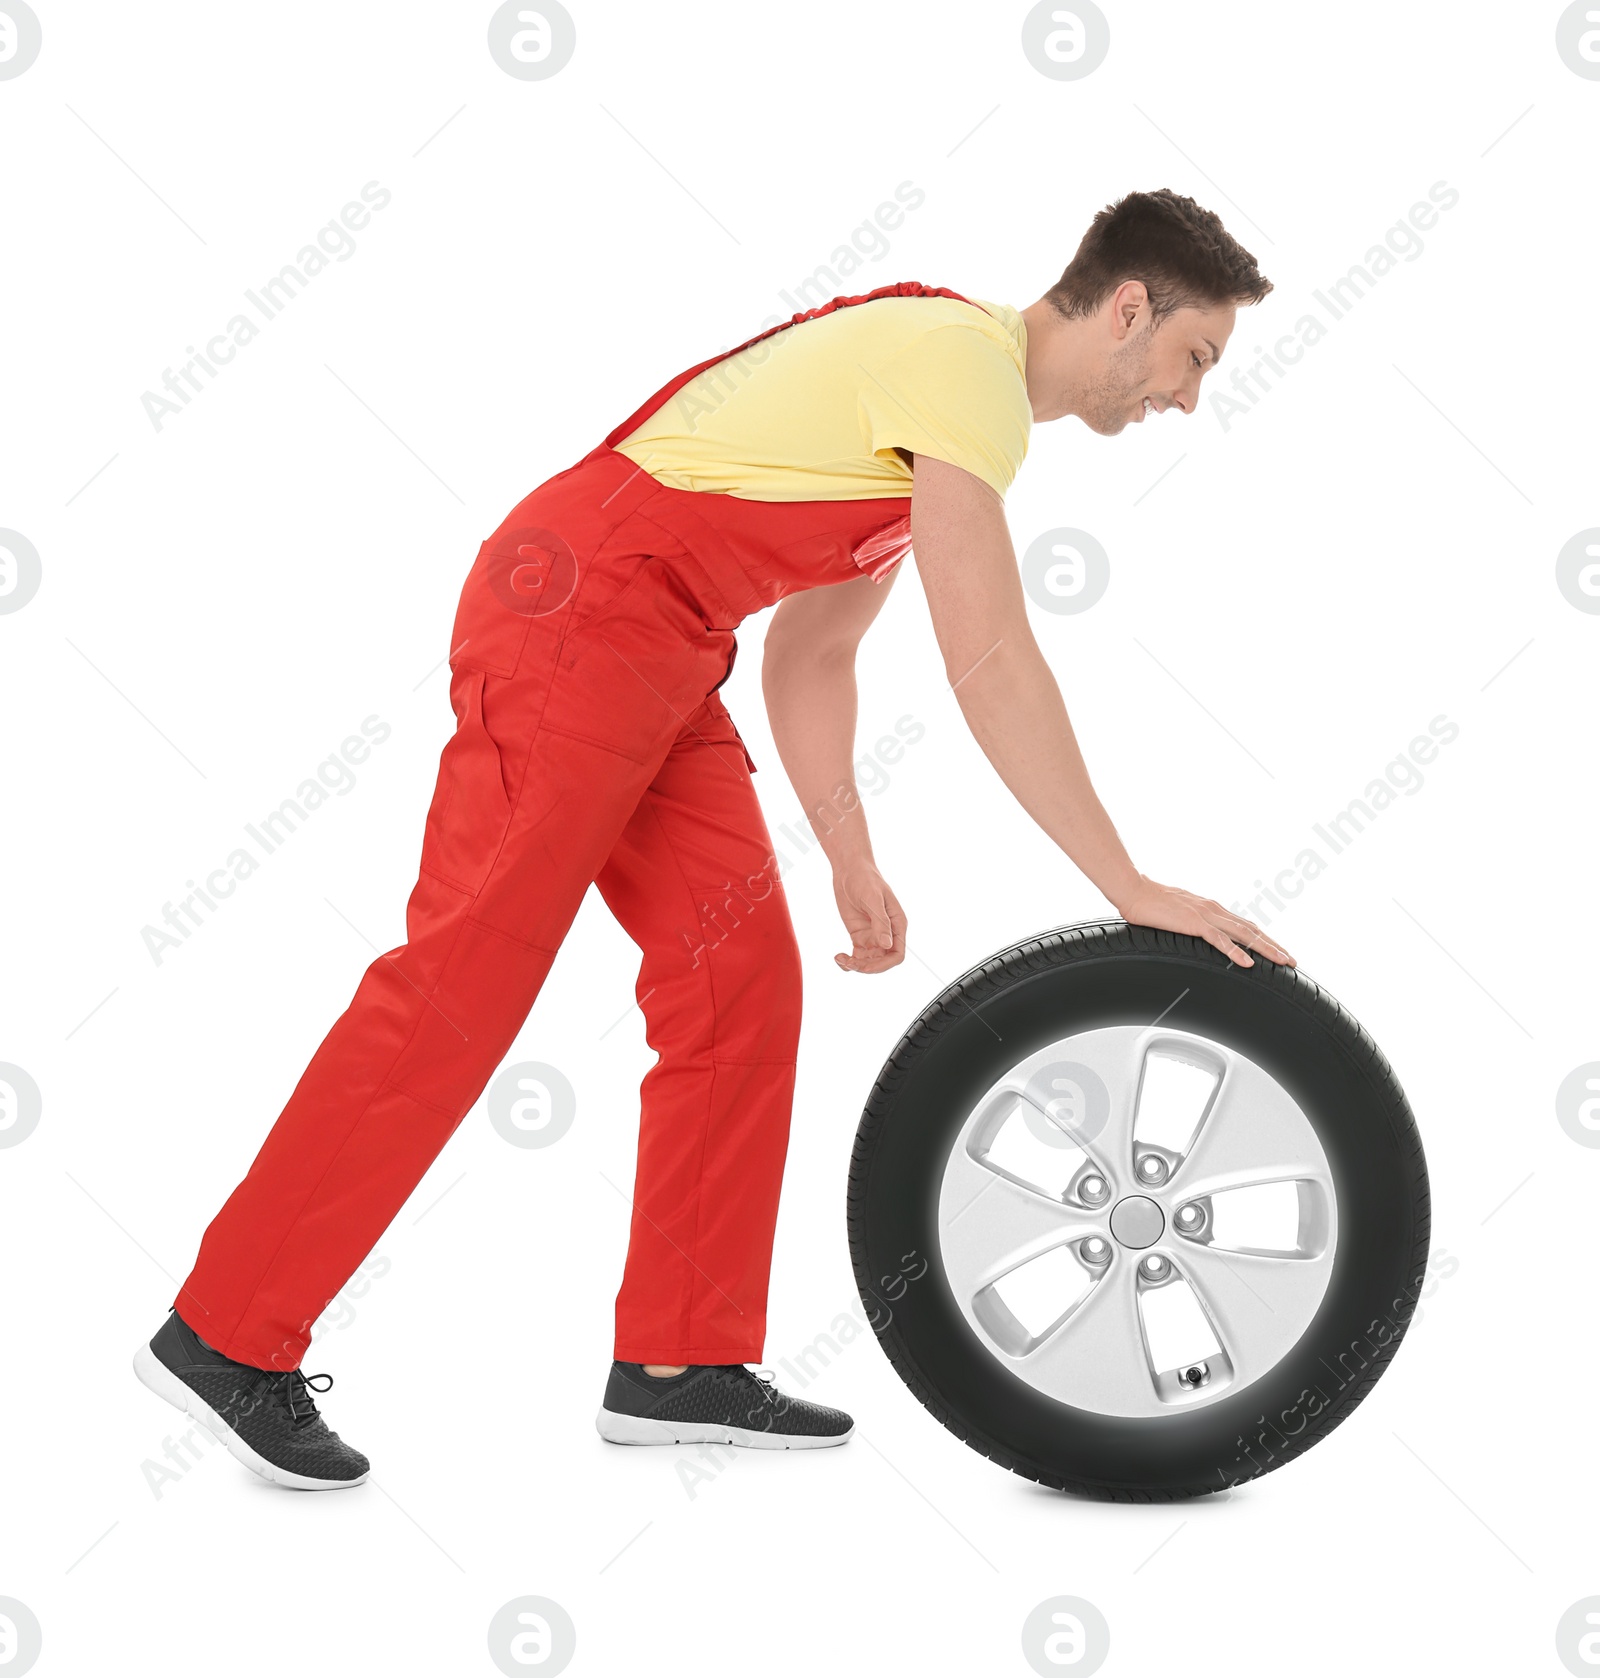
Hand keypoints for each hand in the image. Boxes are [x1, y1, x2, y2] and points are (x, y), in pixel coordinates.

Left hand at [832, 859, 906, 972]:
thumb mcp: (873, 899)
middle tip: (850, 962)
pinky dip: (848, 961)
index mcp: (897, 925)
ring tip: (840, 959)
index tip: (865, 966)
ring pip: (869, 961)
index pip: (897, 954)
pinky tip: (838, 957)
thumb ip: (881, 923)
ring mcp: (872, 935)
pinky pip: (857, 956)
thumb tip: (887, 945)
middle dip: (867, 967)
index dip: (883, 965)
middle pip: (882, 961)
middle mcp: (887, 933)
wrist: (850, 870)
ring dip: (856, 965)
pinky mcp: (859, 935)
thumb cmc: (865, 879)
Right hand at [1111, 874, 1294, 967]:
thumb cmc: (1149, 901)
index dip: (1263, 938)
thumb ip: (1190, 921)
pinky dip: (1236, 952)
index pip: (1244, 925)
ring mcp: (1205, 915)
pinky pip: (1219, 940)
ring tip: (1282, 961)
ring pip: (1243, 934)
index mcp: (1211, 908)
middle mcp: (1214, 909)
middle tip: (1291, 960)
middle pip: (1251, 930)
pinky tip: (1248, 963)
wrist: (1132, 889)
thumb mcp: (1176, 913)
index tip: (1278, 950)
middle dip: (1274, 946)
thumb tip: (1195, 931)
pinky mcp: (1193, 923)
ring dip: (1265, 949)